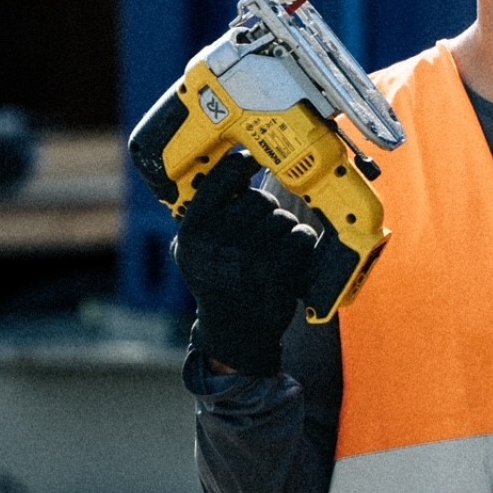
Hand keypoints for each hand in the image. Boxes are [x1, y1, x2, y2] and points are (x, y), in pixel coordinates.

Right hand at [172, 151, 322, 375]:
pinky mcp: (278, 267)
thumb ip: (202, 212)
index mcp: (194, 227)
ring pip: (283, 217)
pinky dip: (302, 244)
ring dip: (283, 232)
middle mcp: (219, 236)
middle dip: (265, 214)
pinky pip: (302, 235)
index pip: (225, 173)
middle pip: (260, 198)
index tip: (251, 161)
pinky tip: (289, 259)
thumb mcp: (190, 249)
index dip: (243, 164)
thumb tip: (227, 168)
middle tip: (257, 236)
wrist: (234, 330)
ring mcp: (249, 251)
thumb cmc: (215, 283)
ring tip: (269, 254)